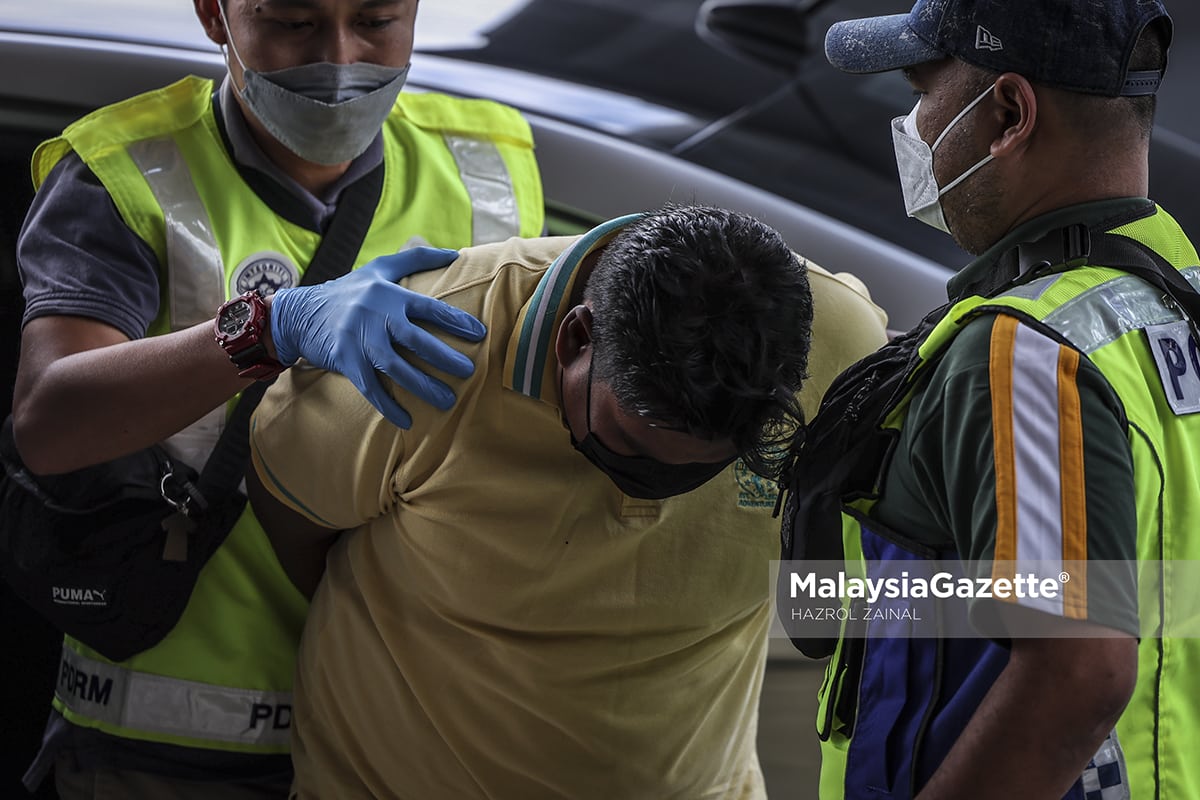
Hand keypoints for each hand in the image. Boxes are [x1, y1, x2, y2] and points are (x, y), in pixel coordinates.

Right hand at [270, 247, 485, 427]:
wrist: (299, 313)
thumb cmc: (347, 291)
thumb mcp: (378, 268)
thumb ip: (416, 259)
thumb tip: (456, 253)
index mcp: (389, 294)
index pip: (429, 307)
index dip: (456, 321)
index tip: (480, 334)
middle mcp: (376, 315)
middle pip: (417, 339)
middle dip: (445, 357)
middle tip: (469, 372)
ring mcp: (359, 339)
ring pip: (396, 367)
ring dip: (423, 387)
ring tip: (448, 401)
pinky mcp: (345, 360)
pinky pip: (371, 387)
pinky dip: (389, 406)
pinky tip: (407, 421)